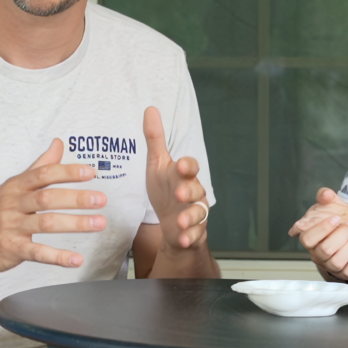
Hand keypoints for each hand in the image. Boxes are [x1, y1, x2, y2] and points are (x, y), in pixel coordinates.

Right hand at [0, 139, 106, 273]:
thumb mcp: (13, 185)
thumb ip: (40, 166)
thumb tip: (59, 143)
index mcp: (16, 186)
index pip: (44, 174)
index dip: (67, 172)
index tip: (90, 172)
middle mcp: (14, 204)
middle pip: (48, 198)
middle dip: (76, 198)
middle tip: (101, 199)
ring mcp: (12, 227)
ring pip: (46, 223)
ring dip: (75, 224)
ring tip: (99, 223)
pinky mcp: (12, 249)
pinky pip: (37, 252)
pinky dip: (58, 256)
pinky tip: (76, 259)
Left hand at [143, 106, 209, 248]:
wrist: (172, 224)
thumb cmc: (165, 190)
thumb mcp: (157, 165)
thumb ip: (155, 139)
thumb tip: (150, 109)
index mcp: (183, 175)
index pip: (190, 166)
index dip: (187, 166)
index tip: (180, 165)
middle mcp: (193, 192)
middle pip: (196, 190)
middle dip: (189, 192)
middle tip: (180, 194)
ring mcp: (195, 213)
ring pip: (198, 213)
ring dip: (190, 217)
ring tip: (180, 222)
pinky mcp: (193, 232)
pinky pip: (195, 234)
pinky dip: (190, 237)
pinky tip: (183, 239)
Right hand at [289, 189, 347, 280]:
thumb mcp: (339, 207)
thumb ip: (329, 198)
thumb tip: (325, 194)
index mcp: (312, 239)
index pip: (307, 238)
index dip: (321, 228)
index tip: (335, 218)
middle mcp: (318, 254)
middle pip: (322, 250)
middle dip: (339, 236)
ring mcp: (331, 265)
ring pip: (336, 262)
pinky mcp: (344, 273)